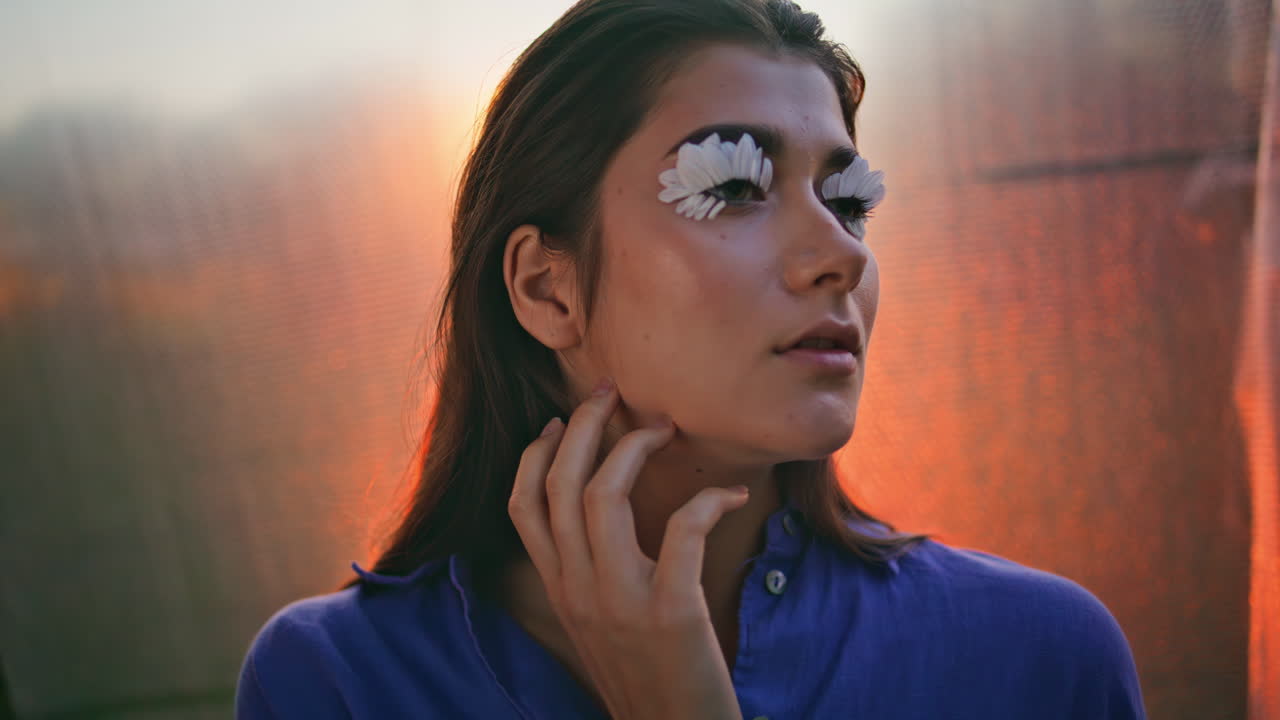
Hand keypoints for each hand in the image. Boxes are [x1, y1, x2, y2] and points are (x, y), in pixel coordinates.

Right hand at [507, 377, 748, 719]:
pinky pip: (681, 530)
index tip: (557, 422)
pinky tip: (728, 494)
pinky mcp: (671, 612)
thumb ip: (590, 577)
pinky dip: (706, 500)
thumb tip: (599, 522)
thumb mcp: (599, 627)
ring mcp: (619, 602)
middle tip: (611, 394)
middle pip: (559, 485)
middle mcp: (577, 592)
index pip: (521, 508)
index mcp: (559, 592)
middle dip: (582, 427)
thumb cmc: (649, 680)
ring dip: (632, 447)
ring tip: (664, 426)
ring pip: (601, 496)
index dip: (534, 455)